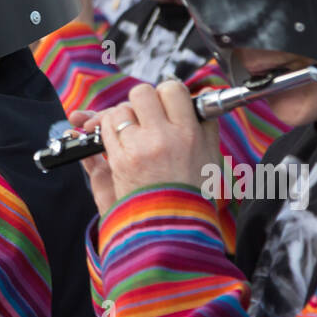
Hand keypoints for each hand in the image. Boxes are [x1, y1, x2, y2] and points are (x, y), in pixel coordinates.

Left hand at [84, 82, 219, 215]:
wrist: (172, 227)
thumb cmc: (194, 193)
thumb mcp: (211, 157)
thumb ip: (206, 124)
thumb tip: (204, 96)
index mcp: (189, 133)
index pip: (172, 89)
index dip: (167, 93)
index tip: (166, 103)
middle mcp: (163, 136)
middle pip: (142, 93)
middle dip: (142, 101)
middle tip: (146, 115)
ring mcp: (138, 148)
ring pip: (120, 109)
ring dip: (123, 116)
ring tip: (133, 132)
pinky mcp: (119, 160)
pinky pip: (106, 128)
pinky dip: (108, 129)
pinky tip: (119, 140)